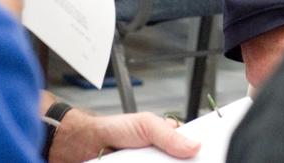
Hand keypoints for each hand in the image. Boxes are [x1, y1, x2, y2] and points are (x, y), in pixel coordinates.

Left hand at [50, 110, 199, 161]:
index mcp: (168, 139)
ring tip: (148, 161)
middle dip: (179, 162)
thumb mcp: (146, 125)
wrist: (86, 144)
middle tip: (165, 159)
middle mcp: (161, 156)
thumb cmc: (115, 129)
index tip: (197, 155)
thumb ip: (169, 135)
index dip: (194, 152)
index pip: (188, 148)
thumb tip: (193, 145)